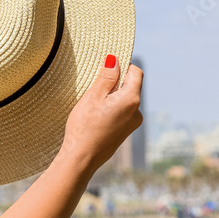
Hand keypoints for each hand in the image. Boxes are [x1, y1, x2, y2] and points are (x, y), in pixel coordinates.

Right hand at [58, 55, 142, 173]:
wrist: (81, 158)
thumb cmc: (84, 126)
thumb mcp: (94, 96)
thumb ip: (108, 76)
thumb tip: (116, 59)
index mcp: (132, 99)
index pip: (136, 72)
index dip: (122, 66)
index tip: (106, 69)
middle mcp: (137, 111)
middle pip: (130, 86)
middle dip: (115, 82)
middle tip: (95, 89)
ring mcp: (133, 123)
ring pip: (125, 99)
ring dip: (112, 96)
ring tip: (93, 105)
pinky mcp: (125, 132)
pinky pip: (122, 111)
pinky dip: (112, 108)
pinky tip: (97, 116)